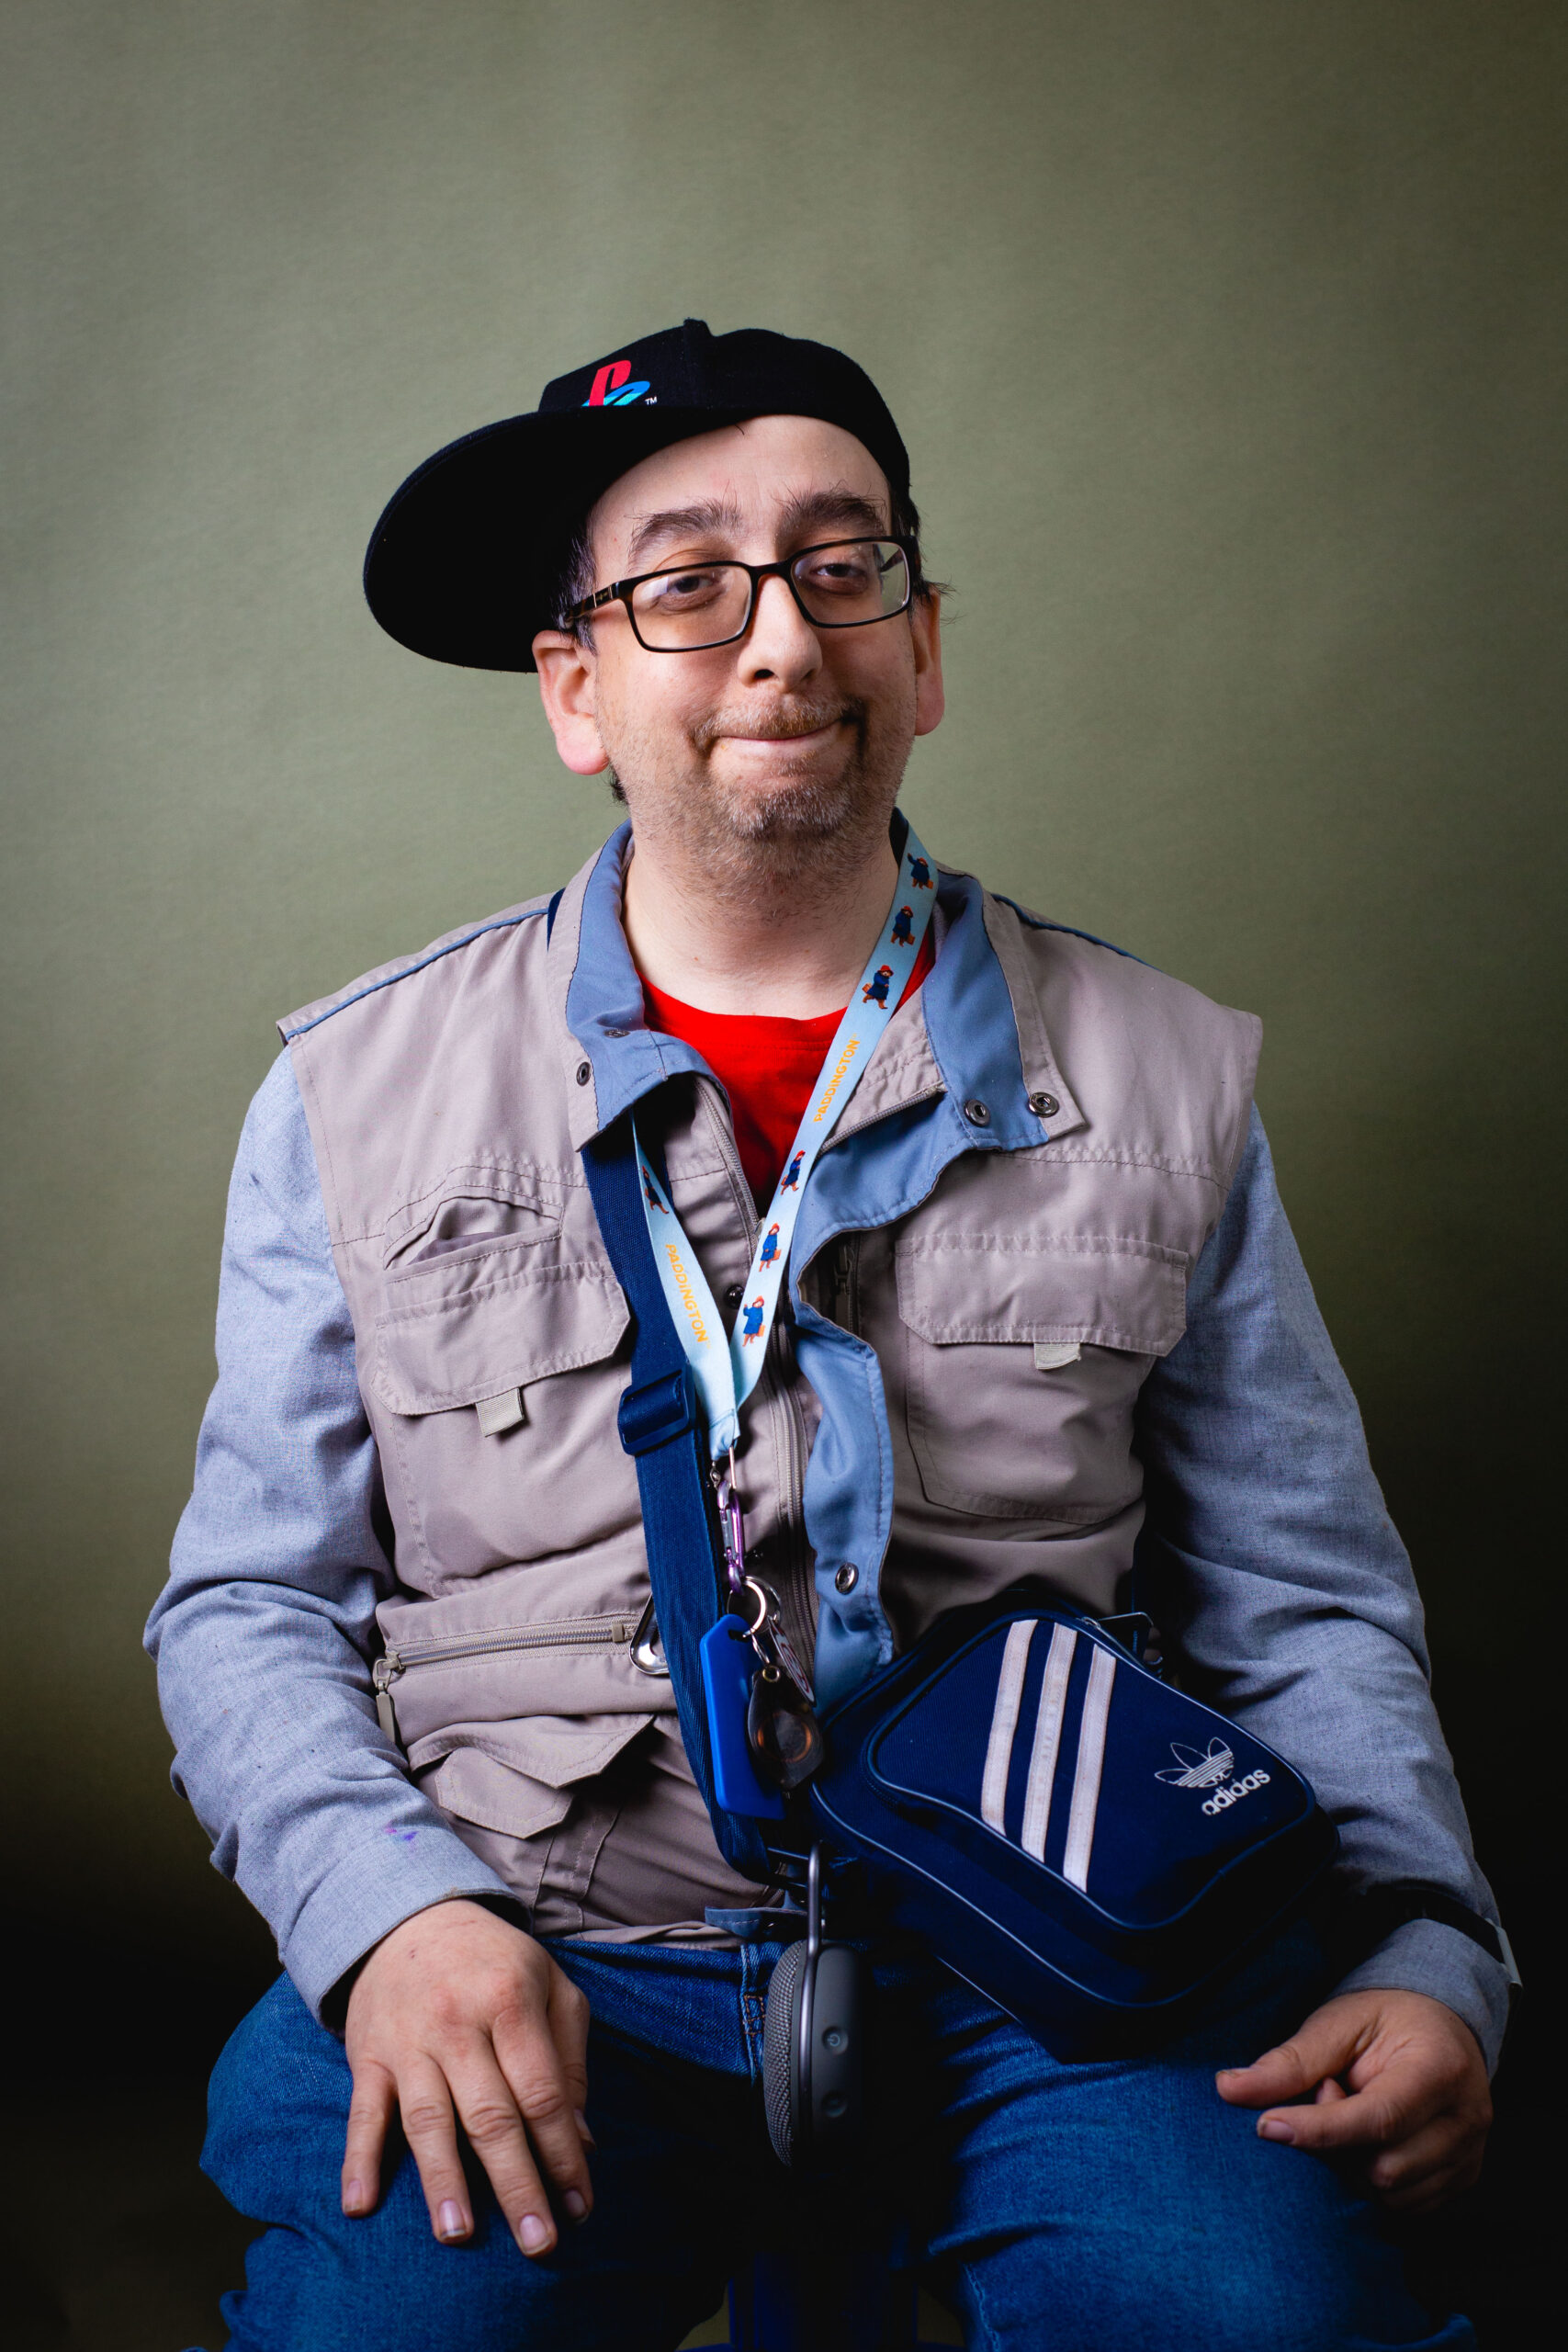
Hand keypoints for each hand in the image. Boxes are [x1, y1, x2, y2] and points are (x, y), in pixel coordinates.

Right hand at [341, 1897, 592, 2256]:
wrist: (410, 1915)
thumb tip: (583, 2139)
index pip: (542, 2093)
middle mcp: (458, 2022)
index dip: (563, 2153)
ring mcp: (408, 2042)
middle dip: (517, 2184)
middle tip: (538, 2243)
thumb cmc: (495, 1961)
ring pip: (427, 2120)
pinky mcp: (367, 2056)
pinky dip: (358, 2159)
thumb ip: (569, 2059)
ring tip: (458, 2236)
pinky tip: (359, 2204)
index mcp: (510, 2001)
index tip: (580, 2205)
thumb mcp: (549, 1986)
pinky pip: (362, 2113)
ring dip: (443, 2181)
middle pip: (491, 2116)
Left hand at [1216, 1987, 1490, 2211]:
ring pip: (1392, 2195)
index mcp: (1439, 2069)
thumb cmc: (1384, 2020)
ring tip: (1349, 2113)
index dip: (1319, 2130)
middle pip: (1384, 2168)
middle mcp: (1466, 2119)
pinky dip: (1371, 2183)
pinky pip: (1405, 2207)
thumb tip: (1228, 2089)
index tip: (1266, 2127)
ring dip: (1351, 2167)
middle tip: (1326, 2092)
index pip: (1378, 2118)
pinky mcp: (1462, 2180)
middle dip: (1335, 2144)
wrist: (1440, 2025)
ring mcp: (1469, 2155)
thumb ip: (1290, 2061)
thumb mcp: (1336, 2023)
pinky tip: (1365, 2142)